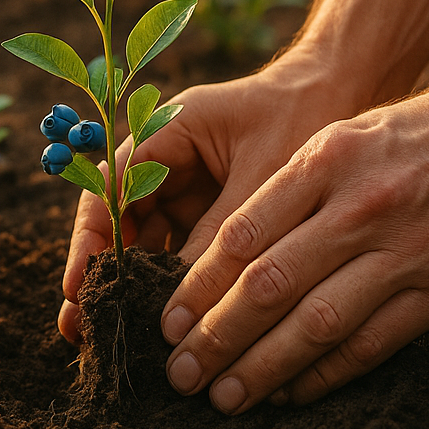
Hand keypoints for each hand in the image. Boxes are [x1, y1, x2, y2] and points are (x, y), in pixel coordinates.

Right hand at [58, 49, 363, 341]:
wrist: (349, 92)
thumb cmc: (306, 115)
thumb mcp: (263, 177)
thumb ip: (222, 235)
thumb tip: (184, 304)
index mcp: (166, 134)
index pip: (110, 188)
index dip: (91, 239)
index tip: (80, 285)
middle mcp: (167, 163)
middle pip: (119, 222)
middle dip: (102, 273)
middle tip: (81, 327)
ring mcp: (188, 191)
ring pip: (147, 244)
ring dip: (133, 286)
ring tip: (113, 336)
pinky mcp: (211, 215)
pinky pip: (182, 254)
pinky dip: (173, 287)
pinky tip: (164, 328)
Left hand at [158, 81, 428, 410]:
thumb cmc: (407, 136)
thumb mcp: (337, 138)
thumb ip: (284, 192)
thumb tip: (218, 258)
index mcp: (323, 163)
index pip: (242, 236)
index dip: (197, 288)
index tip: (166, 324)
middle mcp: (359, 208)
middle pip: (270, 285)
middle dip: (217, 337)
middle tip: (180, 373)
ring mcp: (404, 252)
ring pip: (317, 323)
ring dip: (263, 368)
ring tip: (225, 397)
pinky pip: (371, 344)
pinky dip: (325, 374)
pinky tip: (290, 392)